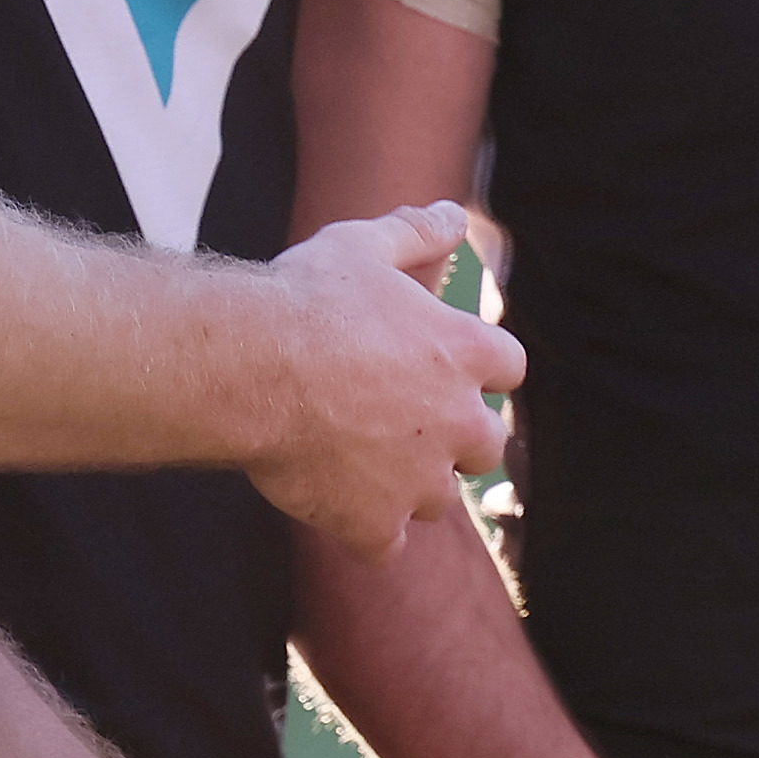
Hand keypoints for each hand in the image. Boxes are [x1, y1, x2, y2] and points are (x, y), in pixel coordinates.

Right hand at [249, 204, 523, 564]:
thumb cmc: (305, 300)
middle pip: (486, 444)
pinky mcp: (374, 522)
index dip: (478, 368)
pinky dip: (365, 528)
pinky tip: (333, 502)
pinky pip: (385, 543)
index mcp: (464, 351)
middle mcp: (456, 421)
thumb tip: (454, 214)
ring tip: (358, 459)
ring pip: (438, 498)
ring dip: (410, 484)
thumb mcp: (363, 246)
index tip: (444, 367)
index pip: (509, 369)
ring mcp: (418, 479)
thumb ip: (416, 231)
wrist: (249, 368)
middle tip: (401, 421)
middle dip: (454, 437)